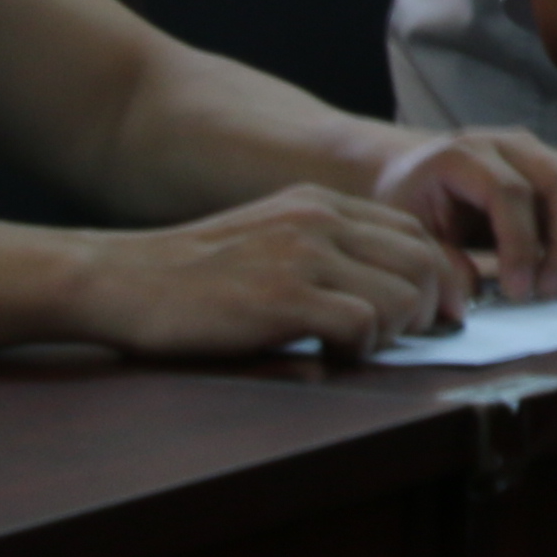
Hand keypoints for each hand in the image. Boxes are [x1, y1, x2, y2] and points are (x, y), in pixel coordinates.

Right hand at [61, 187, 457, 361]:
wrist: (121, 278)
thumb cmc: (193, 275)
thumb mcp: (269, 237)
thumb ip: (325, 250)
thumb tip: (386, 286)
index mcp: (319, 204)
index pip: (414, 233)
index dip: (436, 277)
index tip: (433, 313)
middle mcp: (319, 220)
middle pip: (422, 262)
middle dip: (426, 308)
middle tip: (403, 338)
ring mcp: (302, 256)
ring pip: (402, 294)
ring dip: (394, 331)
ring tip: (360, 346)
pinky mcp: (282, 298)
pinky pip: (361, 323)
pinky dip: (360, 348)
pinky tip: (329, 353)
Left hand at [363, 129, 556, 302]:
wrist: (419, 172)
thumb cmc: (413, 203)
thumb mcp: (409, 231)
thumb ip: (439, 260)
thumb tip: (473, 293)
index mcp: (466, 154)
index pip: (510, 192)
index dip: (521, 245)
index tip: (519, 291)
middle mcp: (514, 146)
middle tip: (550, 291)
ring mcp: (547, 156)